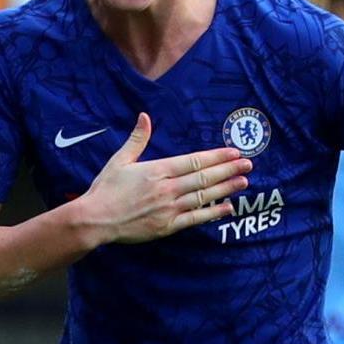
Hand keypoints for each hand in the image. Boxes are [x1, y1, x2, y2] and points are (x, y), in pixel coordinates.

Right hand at [83, 113, 249, 243]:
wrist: (95, 219)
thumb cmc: (106, 189)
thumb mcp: (120, 159)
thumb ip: (137, 139)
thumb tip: (144, 116)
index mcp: (158, 170)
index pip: (195, 161)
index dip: (217, 156)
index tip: (233, 152)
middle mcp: (168, 188)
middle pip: (205, 177)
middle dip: (229, 170)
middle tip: (248, 164)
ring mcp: (169, 208)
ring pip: (204, 196)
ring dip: (226, 189)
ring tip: (244, 182)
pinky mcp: (167, 226)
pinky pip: (196, 219)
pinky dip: (213, 213)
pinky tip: (228, 207)